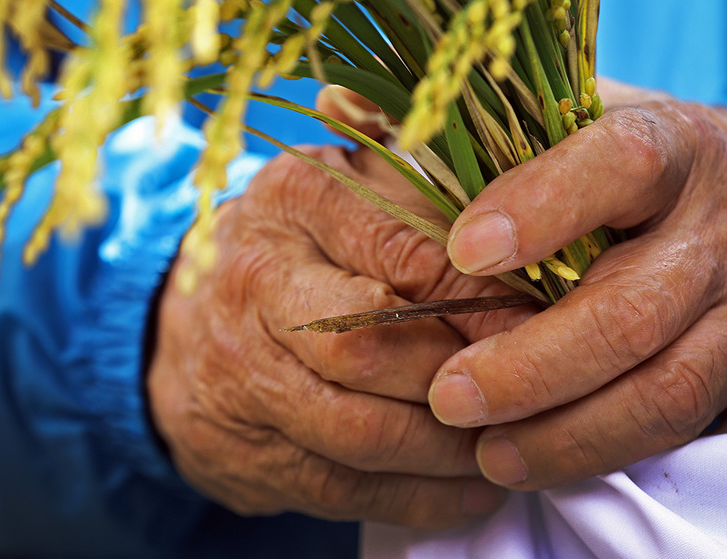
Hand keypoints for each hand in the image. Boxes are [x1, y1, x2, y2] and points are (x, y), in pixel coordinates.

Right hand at [146, 145, 526, 527]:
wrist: (184, 329)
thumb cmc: (300, 249)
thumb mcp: (351, 191)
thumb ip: (423, 186)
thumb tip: (528, 202)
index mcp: (293, 201)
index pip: (403, 252)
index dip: (482, 296)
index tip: (542, 320)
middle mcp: (255, 282)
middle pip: (371, 345)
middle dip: (461, 376)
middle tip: (529, 389)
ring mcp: (241, 374)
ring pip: (362, 431)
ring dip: (450, 450)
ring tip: (511, 443)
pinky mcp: (246, 450)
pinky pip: (346, 489)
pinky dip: (423, 497)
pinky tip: (472, 486)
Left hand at [429, 80, 726, 488]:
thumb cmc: (655, 178)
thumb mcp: (603, 130)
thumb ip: (513, 145)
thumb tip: (382, 150)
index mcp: (678, 150)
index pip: (617, 166)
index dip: (540, 208)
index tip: (463, 251)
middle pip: (629, 314)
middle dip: (529, 370)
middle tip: (449, 399)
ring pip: (667, 393)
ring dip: (569, 437)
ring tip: (491, 455)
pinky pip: (710, 442)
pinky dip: (630, 464)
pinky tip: (564, 466)